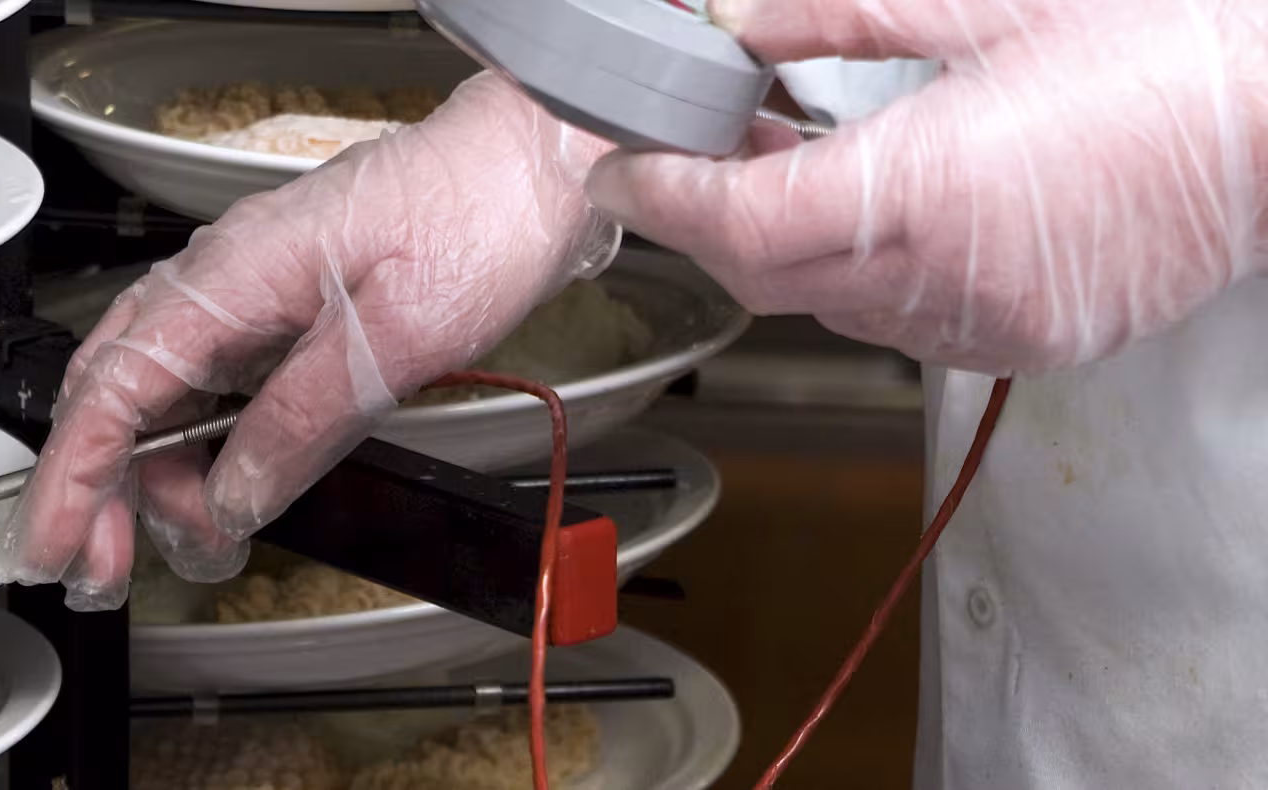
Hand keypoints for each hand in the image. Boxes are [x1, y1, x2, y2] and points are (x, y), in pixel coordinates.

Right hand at [0, 73, 620, 609]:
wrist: (531, 163)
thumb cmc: (475, 217)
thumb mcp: (394, 338)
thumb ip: (301, 421)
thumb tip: (231, 498)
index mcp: (230, 277)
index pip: (114, 389)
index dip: (73, 478)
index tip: (56, 548)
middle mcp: (220, 280)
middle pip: (115, 395)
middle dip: (96, 491)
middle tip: (104, 570)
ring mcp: (244, 291)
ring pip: (157, 394)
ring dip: (153, 476)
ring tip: (190, 542)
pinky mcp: (278, 308)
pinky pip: (208, 383)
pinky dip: (198, 447)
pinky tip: (217, 489)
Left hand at [587, 0, 1267, 373]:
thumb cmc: (1163, 46)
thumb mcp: (985, 3)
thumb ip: (836, 17)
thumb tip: (735, 21)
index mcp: (929, 193)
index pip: (741, 223)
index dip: (662, 198)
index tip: (620, 171)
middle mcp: (948, 281)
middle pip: (767, 278)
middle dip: (706, 223)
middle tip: (679, 156)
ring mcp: (991, 323)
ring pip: (829, 308)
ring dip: (780, 249)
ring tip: (774, 165)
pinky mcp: (1029, 341)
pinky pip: (901, 322)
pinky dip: (857, 274)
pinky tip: (868, 210)